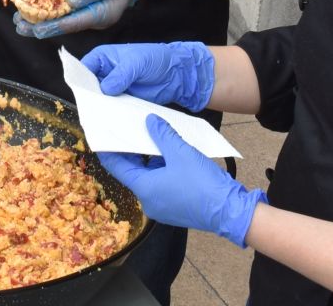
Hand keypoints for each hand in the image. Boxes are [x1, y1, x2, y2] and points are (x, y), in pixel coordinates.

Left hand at [15, 0, 157, 37]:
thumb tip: (72, 1)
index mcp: (102, 15)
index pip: (74, 23)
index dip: (53, 26)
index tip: (35, 30)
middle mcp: (94, 18)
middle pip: (64, 25)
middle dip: (40, 27)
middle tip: (19, 26)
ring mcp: (89, 13)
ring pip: (62, 20)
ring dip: (41, 20)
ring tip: (19, 21)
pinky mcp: (85, 6)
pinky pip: (64, 11)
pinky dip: (48, 11)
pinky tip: (34, 9)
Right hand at [81, 42, 214, 109]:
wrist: (177, 74)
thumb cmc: (156, 59)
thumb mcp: (137, 62)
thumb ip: (121, 74)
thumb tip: (105, 89)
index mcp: (103, 58)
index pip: (84, 68)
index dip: (80, 80)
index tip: (81, 93)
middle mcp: (105, 74)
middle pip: (89, 87)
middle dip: (89, 97)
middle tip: (89, 109)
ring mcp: (114, 89)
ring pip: (100, 100)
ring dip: (101, 108)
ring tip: (100, 118)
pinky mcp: (124, 102)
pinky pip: (114, 109)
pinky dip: (113, 115)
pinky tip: (112, 122)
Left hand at [97, 116, 264, 247]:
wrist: (230, 211)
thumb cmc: (202, 183)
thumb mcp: (180, 152)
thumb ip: (162, 134)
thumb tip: (149, 121)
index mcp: (144, 189)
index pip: (116, 167)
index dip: (108, 149)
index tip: (102, 134)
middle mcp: (149, 201)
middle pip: (132, 171)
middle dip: (131, 150)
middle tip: (127, 129)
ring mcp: (162, 206)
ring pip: (148, 177)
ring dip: (149, 158)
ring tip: (150, 136)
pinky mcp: (175, 207)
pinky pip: (161, 184)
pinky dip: (161, 168)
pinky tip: (168, 153)